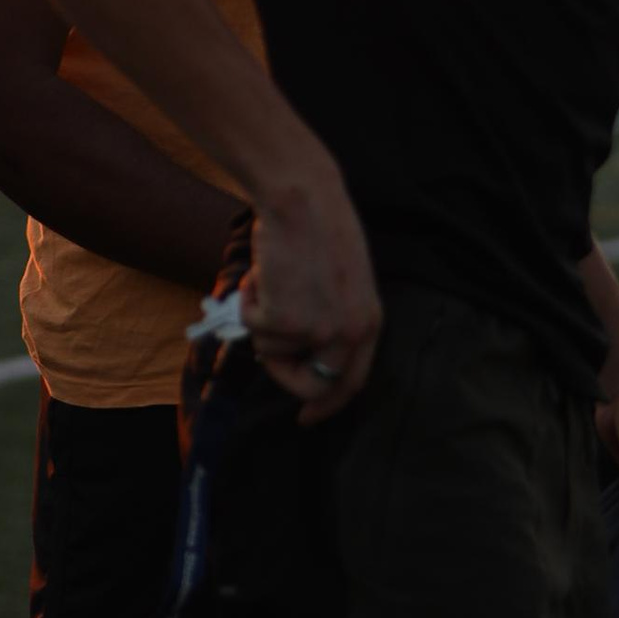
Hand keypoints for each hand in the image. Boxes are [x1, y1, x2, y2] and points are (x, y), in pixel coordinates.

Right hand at [241, 172, 381, 422]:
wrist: (301, 200)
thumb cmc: (316, 230)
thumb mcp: (342, 283)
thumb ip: (331, 320)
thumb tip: (299, 358)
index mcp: (370, 323)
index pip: (353, 382)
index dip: (328, 404)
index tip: (308, 417)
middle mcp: (351, 333)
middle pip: (314, 384)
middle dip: (284, 376)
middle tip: (266, 357)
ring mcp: (319, 330)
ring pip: (272, 351)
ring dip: (261, 318)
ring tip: (271, 279)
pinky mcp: (287, 321)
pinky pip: (252, 328)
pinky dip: (247, 301)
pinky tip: (261, 273)